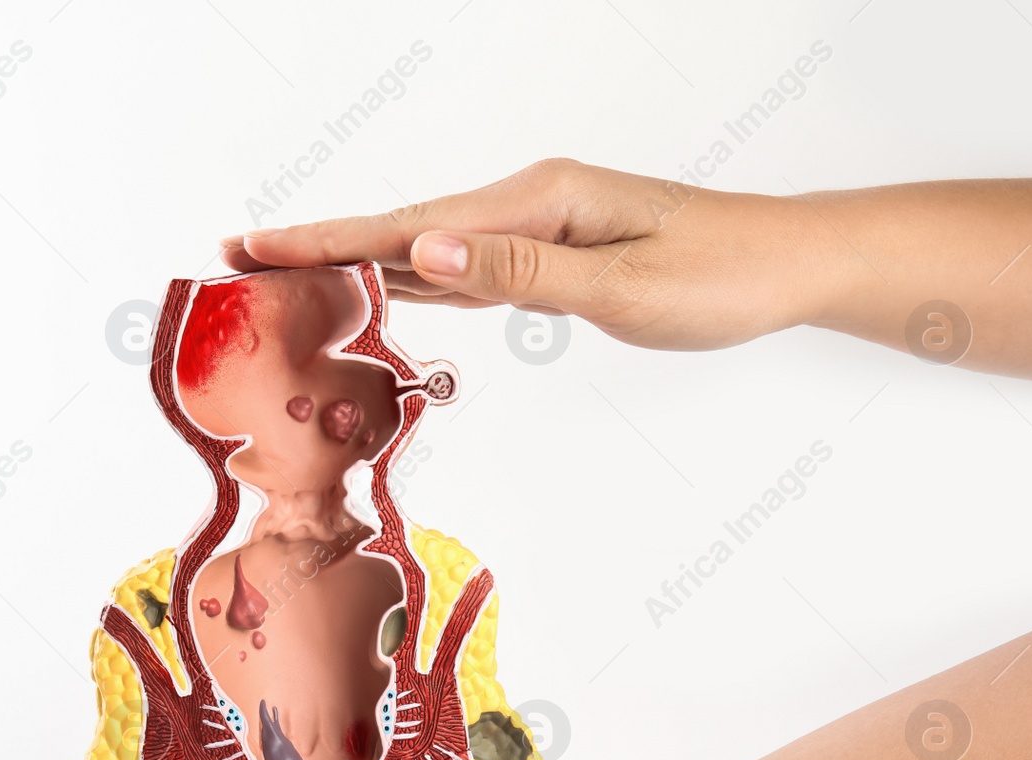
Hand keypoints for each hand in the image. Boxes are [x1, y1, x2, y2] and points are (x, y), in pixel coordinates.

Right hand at [221, 158, 826, 351]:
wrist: (790, 263)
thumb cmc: (721, 274)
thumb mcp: (621, 283)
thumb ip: (519, 269)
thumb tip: (426, 252)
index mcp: (539, 202)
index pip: (411, 229)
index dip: (327, 242)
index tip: (255, 247)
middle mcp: (530, 202)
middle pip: (403, 229)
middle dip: (320, 245)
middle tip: (241, 256)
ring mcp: (539, 225)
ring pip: (430, 247)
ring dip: (358, 260)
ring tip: (290, 268)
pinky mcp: (554, 251)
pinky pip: (468, 265)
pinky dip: (416, 276)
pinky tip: (389, 284)